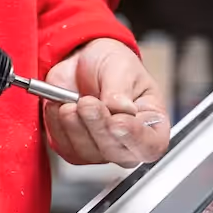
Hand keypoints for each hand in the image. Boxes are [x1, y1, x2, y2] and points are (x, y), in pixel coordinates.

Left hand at [42, 38, 169, 168]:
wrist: (82, 60)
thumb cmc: (112, 64)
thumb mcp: (122, 67)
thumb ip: (121, 90)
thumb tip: (122, 109)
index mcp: (152, 123)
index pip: (151, 145)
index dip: (134, 137)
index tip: (117, 120)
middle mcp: (129, 141)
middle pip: (116, 152)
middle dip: (98, 126)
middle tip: (87, 102)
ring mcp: (102, 148)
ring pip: (88, 152)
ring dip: (76, 124)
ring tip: (75, 100)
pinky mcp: (76, 148)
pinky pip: (66, 146)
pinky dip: (60, 124)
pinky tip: (64, 106)